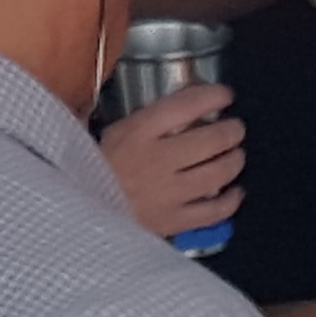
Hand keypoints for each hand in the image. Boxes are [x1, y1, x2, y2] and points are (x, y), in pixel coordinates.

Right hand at [98, 83, 242, 242]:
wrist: (78, 217)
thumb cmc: (94, 169)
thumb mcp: (113, 132)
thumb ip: (146, 118)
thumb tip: (182, 104)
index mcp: (138, 132)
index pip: (186, 105)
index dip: (212, 96)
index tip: (225, 95)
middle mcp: (158, 160)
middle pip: (211, 140)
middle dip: (232, 131)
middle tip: (236, 128)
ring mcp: (169, 193)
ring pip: (218, 174)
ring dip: (234, 161)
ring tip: (236, 155)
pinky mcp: (174, 221)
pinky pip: (213, 211)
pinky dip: (230, 201)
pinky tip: (235, 193)